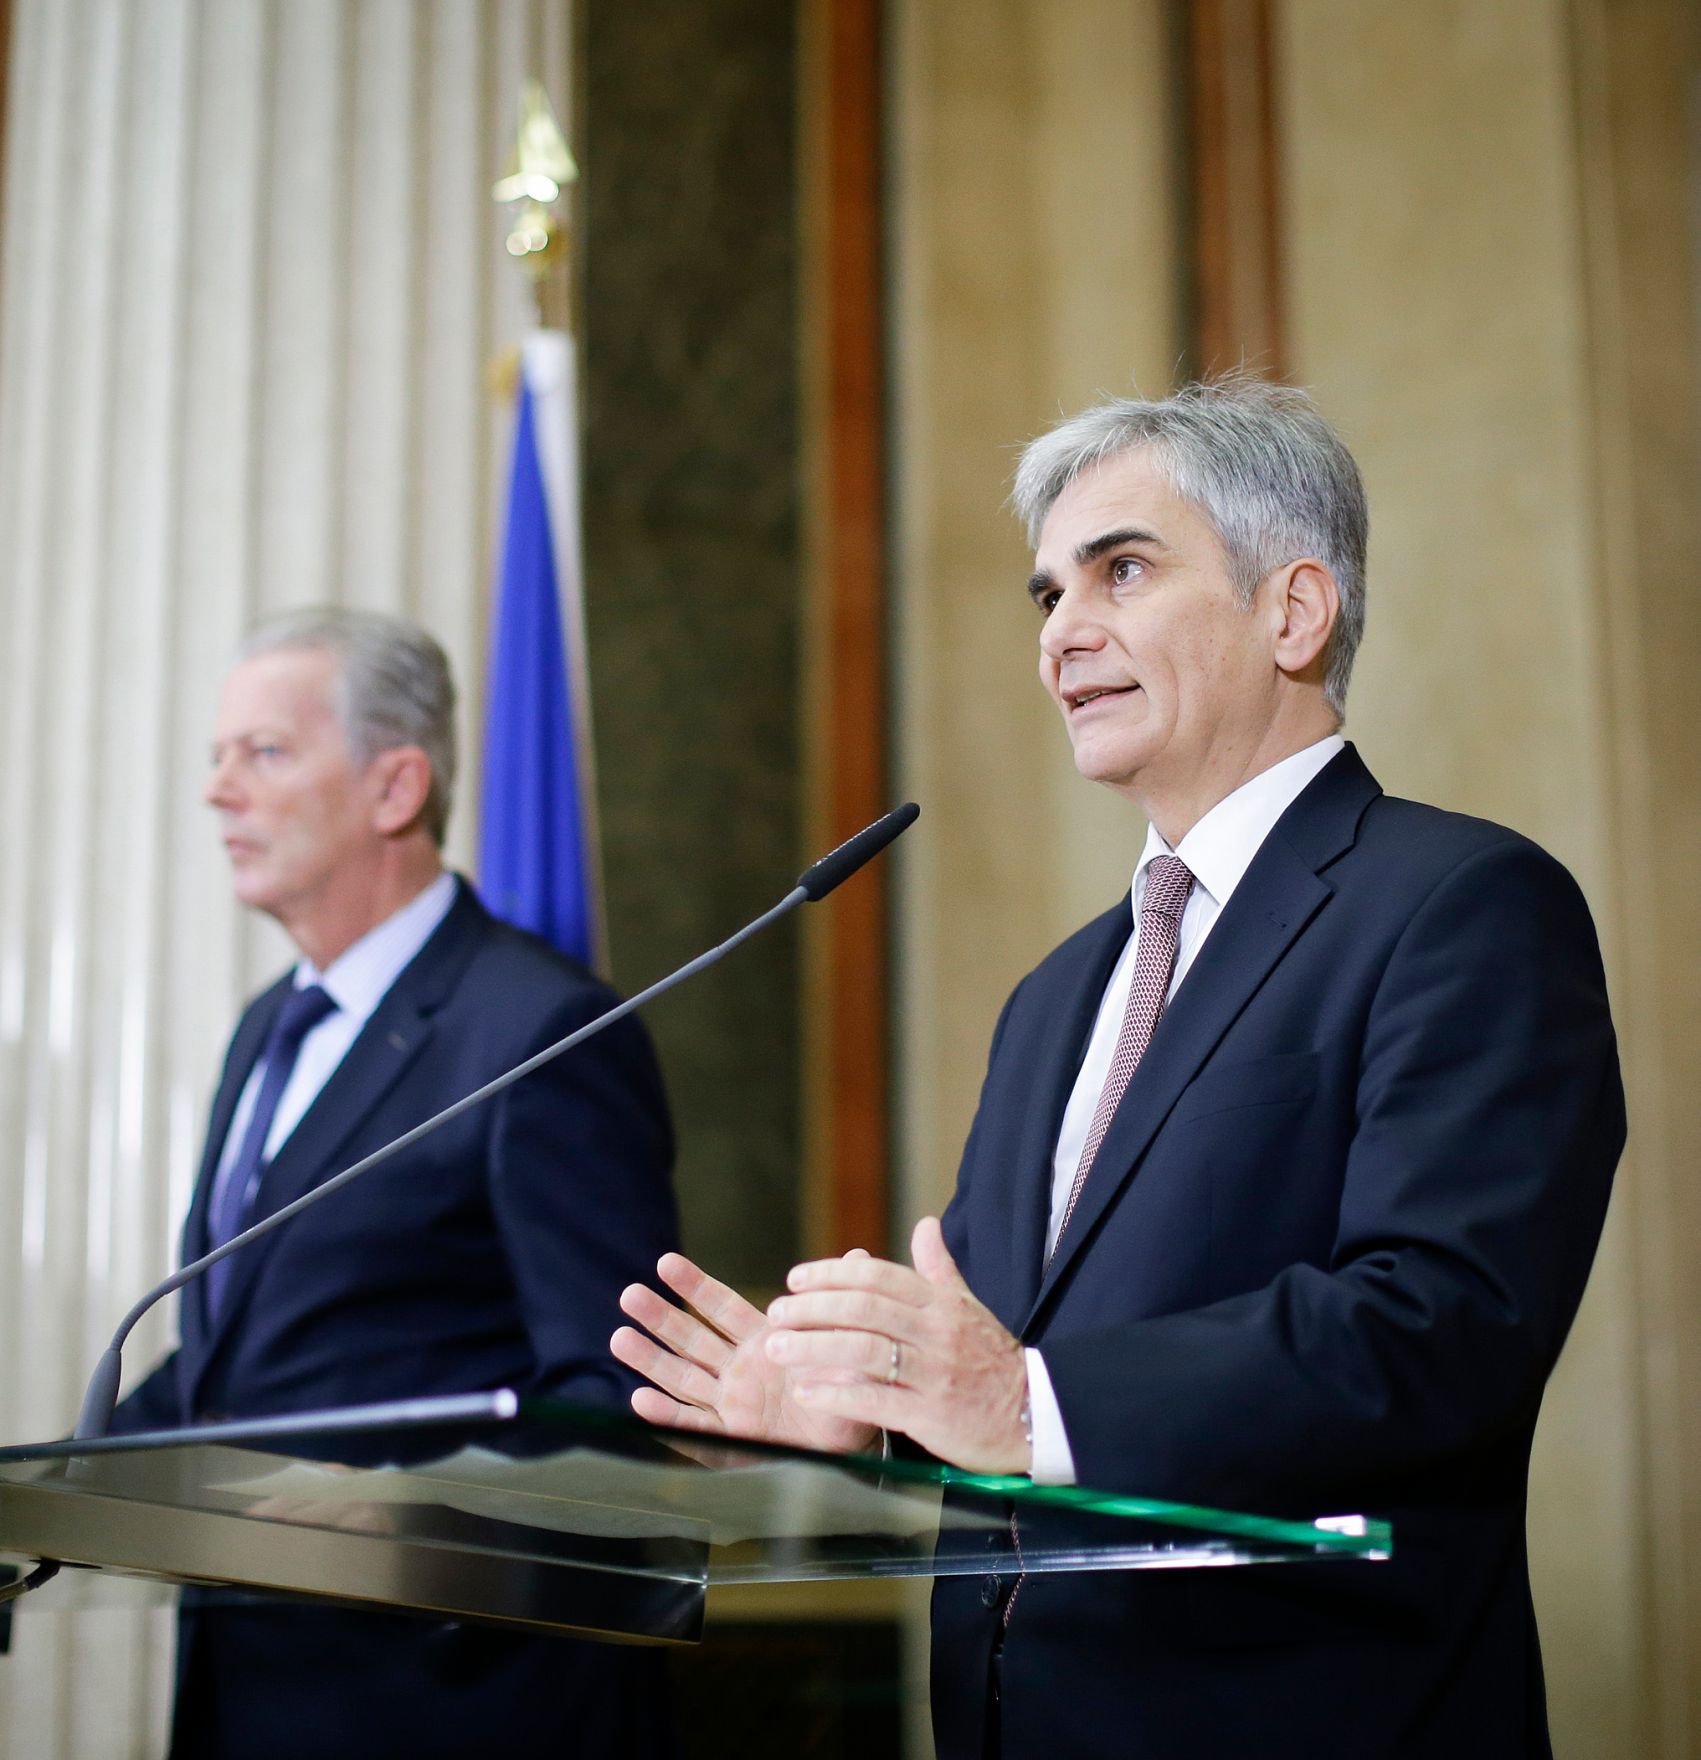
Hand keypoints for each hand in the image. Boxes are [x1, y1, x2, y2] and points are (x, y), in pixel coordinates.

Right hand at [612, 1252, 879, 1454]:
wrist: (853, 1442)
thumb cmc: (849, 1387)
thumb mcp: (852, 1342)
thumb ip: (844, 1303)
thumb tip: (861, 1253)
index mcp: (763, 1339)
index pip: (722, 1307)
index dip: (694, 1286)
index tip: (666, 1262)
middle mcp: (740, 1368)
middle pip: (691, 1338)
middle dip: (660, 1317)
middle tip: (629, 1294)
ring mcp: (731, 1403)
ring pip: (683, 1377)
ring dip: (651, 1359)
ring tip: (619, 1337)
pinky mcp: (732, 1438)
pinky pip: (695, 1426)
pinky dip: (667, 1416)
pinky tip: (639, 1401)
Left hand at [764, 1216, 1030, 1474]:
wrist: (1035, 1413)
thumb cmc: (992, 1359)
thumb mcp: (967, 1306)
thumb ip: (939, 1268)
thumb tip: (926, 1224)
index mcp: (940, 1303)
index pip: (878, 1276)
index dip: (832, 1274)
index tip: (796, 1279)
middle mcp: (935, 1332)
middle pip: (863, 1308)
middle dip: (812, 1308)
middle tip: (776, 1313)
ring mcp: (933, 1373)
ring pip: (864, 1350)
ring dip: (812, 1348)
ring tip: (776, 1349)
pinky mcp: (931, 1415)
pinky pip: (875, 1399)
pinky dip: (836, 1393)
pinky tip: (807, 1391)